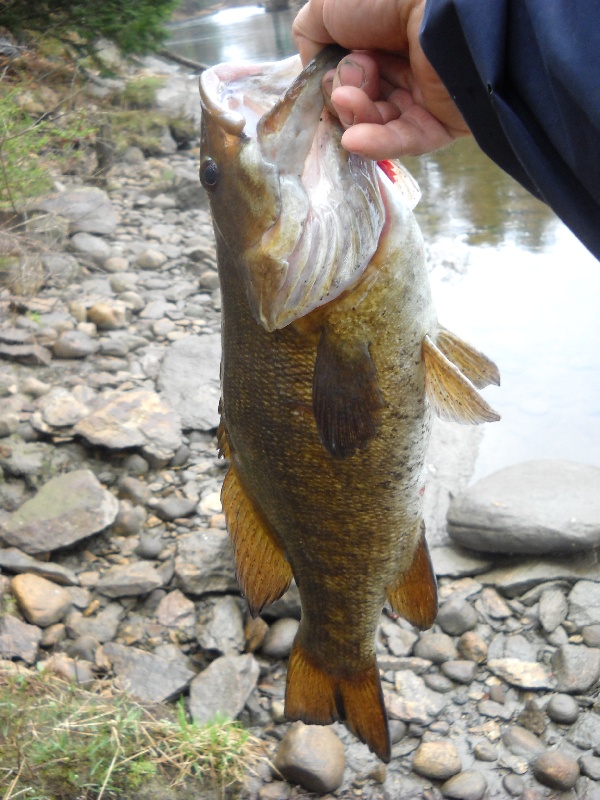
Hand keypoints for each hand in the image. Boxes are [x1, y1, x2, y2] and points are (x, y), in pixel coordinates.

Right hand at [292, 0, 470, 157]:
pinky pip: (406, 141)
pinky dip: (377, 143)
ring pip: (378, 123)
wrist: (441, 8)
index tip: (330, 68)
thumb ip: (310, 37)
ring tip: (347, 100)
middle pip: (361, 101)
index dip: (334, 78)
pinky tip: (354, 140)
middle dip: (345, 94)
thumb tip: (316, 74)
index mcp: (381, 36)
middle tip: (348, 81)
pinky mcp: (443, 120)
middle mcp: (404, 64)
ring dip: (356, 115)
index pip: (349, 74)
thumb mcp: (327, 7)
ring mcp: (423, 95)